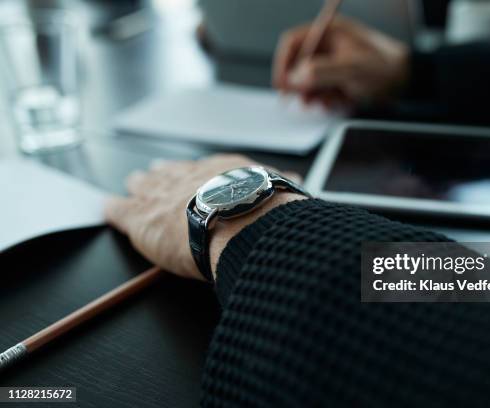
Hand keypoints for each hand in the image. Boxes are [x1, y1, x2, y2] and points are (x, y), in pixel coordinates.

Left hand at [104, 154, 305, 281]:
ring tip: (132, 185)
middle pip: (167, 172)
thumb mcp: (277, 187)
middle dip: (160, 175)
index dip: (190, 172)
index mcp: (217, 170)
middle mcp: (187, 176)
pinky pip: (120, 209)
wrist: (244, 221)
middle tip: (152, 175)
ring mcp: (162, 194)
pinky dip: (113, 209)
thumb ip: (281, 182)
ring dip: (137, 187)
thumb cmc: (261, 206)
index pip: (199, 169)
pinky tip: (108, 208)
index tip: (186, 173)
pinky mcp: (141, 217)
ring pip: (141, 185)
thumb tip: (295, 180)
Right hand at [273, 16, 409, 107]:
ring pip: (307, 82)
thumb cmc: (385, 67)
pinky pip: (320, 92)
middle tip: (303, 99)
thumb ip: (322, 72)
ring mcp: (331, 65)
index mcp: (328, 32)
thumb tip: (296, 78)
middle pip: (297, 64)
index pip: (293, 42)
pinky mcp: (336, 81)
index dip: (283, 62)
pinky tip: (337, 103)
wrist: (406, 83)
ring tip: (327, 101)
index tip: (282, 83)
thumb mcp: (352, 68)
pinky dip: (324, 100)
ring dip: (313, 95)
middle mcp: (327, 47)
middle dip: (299, 84)